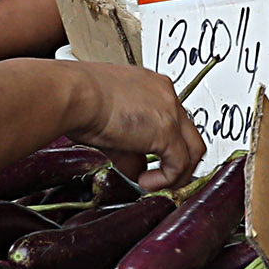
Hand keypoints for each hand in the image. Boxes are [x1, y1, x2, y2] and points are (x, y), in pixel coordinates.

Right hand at [75, 62, 202, 187]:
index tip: (155, 161)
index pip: (172, 118)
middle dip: (180, 161)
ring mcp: (170, 111)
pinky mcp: (167, 131)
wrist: (74, 93)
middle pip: (190, 133)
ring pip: (193, 150)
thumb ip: (130, 149)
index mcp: (152, 85)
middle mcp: (166, 93)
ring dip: (177, 174)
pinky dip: (165, 180)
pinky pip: (179, 165)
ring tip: (152, 183)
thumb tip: (137, 169)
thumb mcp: (110, 124)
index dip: (166, 144)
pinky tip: (144, 182)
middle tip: (164, 178)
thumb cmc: (78, 99)